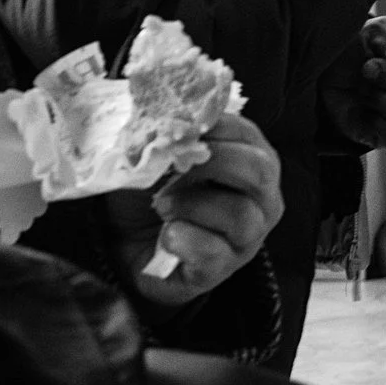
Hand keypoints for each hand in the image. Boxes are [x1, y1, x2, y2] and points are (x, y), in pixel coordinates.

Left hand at [105, 113, 283, 306]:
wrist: (124, 250)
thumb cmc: (146, 197)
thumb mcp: (156, 159)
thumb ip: (167, 135)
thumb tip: (162, 114)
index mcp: (249, 162)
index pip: (249, 134)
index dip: (215, 126)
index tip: (181, 128)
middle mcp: (261, 199)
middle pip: (259, 170)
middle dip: (213, 162)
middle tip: (175, 167)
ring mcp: (247, 237)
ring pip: (239, 214)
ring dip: (190, 204)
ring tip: (161, 206)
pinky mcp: (222, 269)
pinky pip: (212, 253)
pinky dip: (181, 239)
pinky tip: (166, 237)